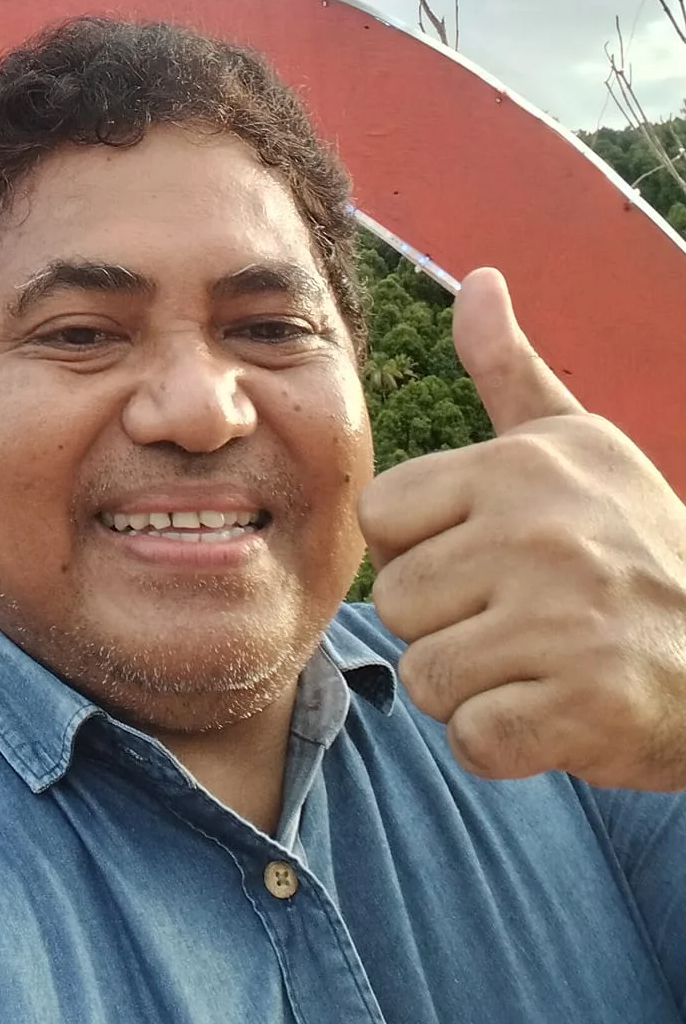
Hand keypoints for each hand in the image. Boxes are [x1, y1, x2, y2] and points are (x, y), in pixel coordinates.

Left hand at [358, 266, 685, 790]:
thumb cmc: (641, 546)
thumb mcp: (579, 443)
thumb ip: (508, 369)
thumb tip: (477, 279)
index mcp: (517, 467)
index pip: (382, 518)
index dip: (425, 549)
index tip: (489, 557)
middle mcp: (536, 535)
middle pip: (398, 602)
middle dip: (448, 625)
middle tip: (525, 620)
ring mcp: (562, 622)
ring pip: (427, 676)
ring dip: (475, 688)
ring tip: (541, 664)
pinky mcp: (585, 707)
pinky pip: (475, 739)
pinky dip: (507, 744)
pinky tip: (556, 714)